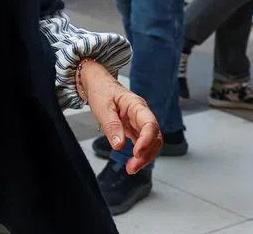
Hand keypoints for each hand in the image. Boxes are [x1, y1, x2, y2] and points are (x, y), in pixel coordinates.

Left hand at [81, 60, 162, 174]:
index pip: (150, 124)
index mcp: (137, 105)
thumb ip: (111, 125)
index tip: (137, 152)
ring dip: (144, 157)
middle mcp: (141, 114)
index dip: (147, 140)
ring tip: (131, 168)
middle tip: (133, 166)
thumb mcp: (102, 107)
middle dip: (147, 153)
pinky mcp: (134, 128)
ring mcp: (139, 122)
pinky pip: (141, 143)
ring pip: (150, 142)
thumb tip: (119, 145)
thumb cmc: (101, 91)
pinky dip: (139, 154)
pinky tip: (132, 163)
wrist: (97, 84)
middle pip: (154, 137)